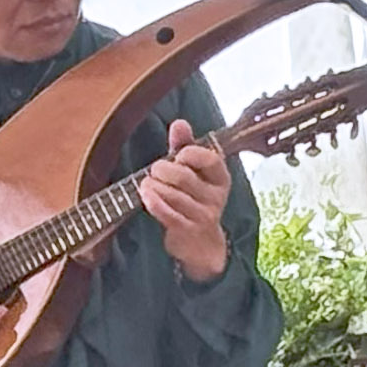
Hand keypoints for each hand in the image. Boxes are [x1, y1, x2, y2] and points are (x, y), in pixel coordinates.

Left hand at [135, 119, 234, 282]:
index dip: (190, 153)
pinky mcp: (188, 230)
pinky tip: (145, 196)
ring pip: (174, 195)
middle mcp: (216, 197)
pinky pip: (169, 214)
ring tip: (145, 184)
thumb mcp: (194, 173)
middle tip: (154, 170)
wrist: (200, 244)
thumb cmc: (193, 199)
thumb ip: (185, 147)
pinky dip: (154, 203)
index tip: (178, 155)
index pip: (210, 160)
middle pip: (185, 177)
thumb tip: (179, 122)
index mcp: (221, 178)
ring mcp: (203, 216)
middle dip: (164, 170)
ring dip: (154, 186)